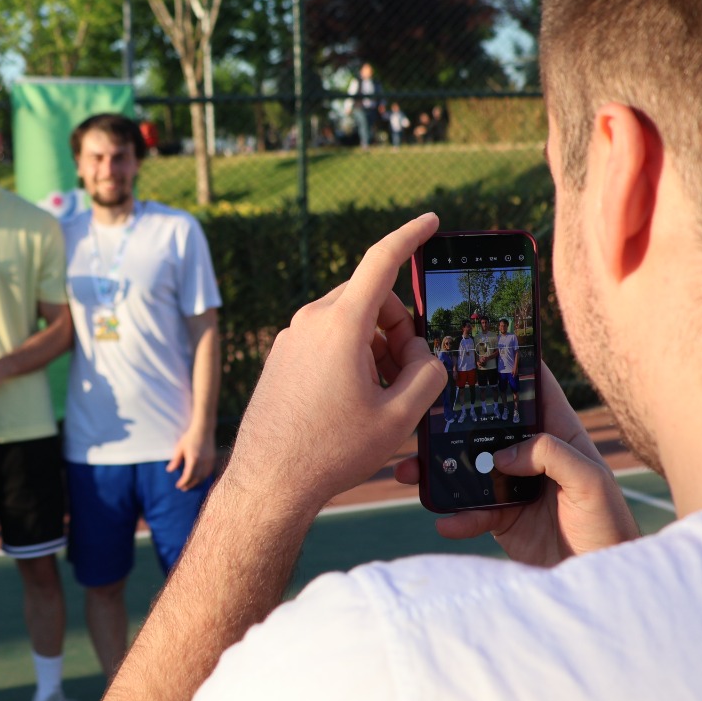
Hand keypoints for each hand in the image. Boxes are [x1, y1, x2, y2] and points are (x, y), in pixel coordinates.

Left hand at [167, 427, 215, 491]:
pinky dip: (203, 477)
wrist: (203, 429)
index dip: (183, 482)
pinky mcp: (212, 459)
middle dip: (189, 484)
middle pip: (196, 478)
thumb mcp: (180, 448)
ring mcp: (209, 461)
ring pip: (203, 476)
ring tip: (190, 484)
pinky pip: (208, 471)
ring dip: (196, 482)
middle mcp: (202, 462)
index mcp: (193, 459)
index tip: (178, 485)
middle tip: (183, 488)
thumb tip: (169, 470)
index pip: (188, 475)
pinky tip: (199, 478)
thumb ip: (176, 460)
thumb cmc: (190, 437)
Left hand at [226, 213, 447, 509]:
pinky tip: (353, 399)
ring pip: (349, 321)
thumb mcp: (400, 417)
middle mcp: (310, 320)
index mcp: (340, 324)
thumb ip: (427, 374)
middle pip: (370, 299)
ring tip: (380, 395)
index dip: (410, 236)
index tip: (431, 221)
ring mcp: (291, 337)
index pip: (380, 261)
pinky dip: (350, 355)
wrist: (270, 479)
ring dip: (375, 345)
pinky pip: (326, 339)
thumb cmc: (332, 451)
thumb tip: (422, 355)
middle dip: (398, 326)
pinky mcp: (281, 355)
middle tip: (409, 373)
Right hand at [393, 362, 640, 565]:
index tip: (476, 348)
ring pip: (468, 468)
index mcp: (559, 435)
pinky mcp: (502, 517)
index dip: (509, 367)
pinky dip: (455, 516)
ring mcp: (513, 485)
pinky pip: (470, 511)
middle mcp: (533, 455)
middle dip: (452, 421)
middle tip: (421, 415)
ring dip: (439, 470)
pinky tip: (445, 522)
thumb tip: (503, 454)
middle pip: (486, 427)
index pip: (533, 390)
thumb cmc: (609, 527)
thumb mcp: (591, 482)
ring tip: (411, 472)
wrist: (599, 578)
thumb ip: (551, 456)